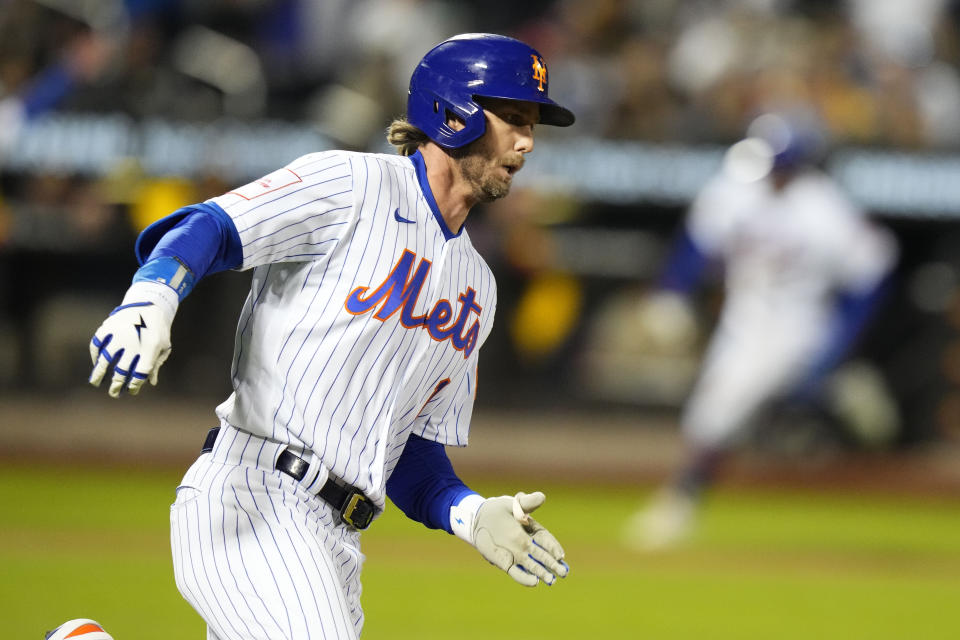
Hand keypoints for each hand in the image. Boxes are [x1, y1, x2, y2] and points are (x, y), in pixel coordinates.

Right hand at [89, 281, 177, 397]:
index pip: (140, 374)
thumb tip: (151, 382)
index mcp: (150, 349)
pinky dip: (94, 354)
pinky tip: (96, 363)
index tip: (131, 391)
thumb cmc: (158, 329)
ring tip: (95, 383)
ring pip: (105, 360)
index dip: (135, 385)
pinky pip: (97, 343)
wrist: (149, 304)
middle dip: (116, 385)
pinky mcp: (108, 327)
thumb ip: (157, 364)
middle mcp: (133, 343)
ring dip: (99, 374)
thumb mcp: (164, 346)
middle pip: (121, 371)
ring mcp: (119, 335)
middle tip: (114, 393)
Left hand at [464, 491, 568, 586]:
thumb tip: (542, 496)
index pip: (546, 540)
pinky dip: (524, 578)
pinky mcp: (506, 562)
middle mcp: (527, 545)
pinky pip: (516, 572)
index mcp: (533, 531)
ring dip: (542, 573)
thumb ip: (528, 502)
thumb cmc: (501, 509)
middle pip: (542, 556)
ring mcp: (517, 555)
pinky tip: (534, 583)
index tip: (560, 555)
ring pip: (532, 566)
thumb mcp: (515, 504)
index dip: (553, 547)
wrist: (480, 518)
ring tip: (551, 580)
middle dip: (553, 564)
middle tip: (563, 572)